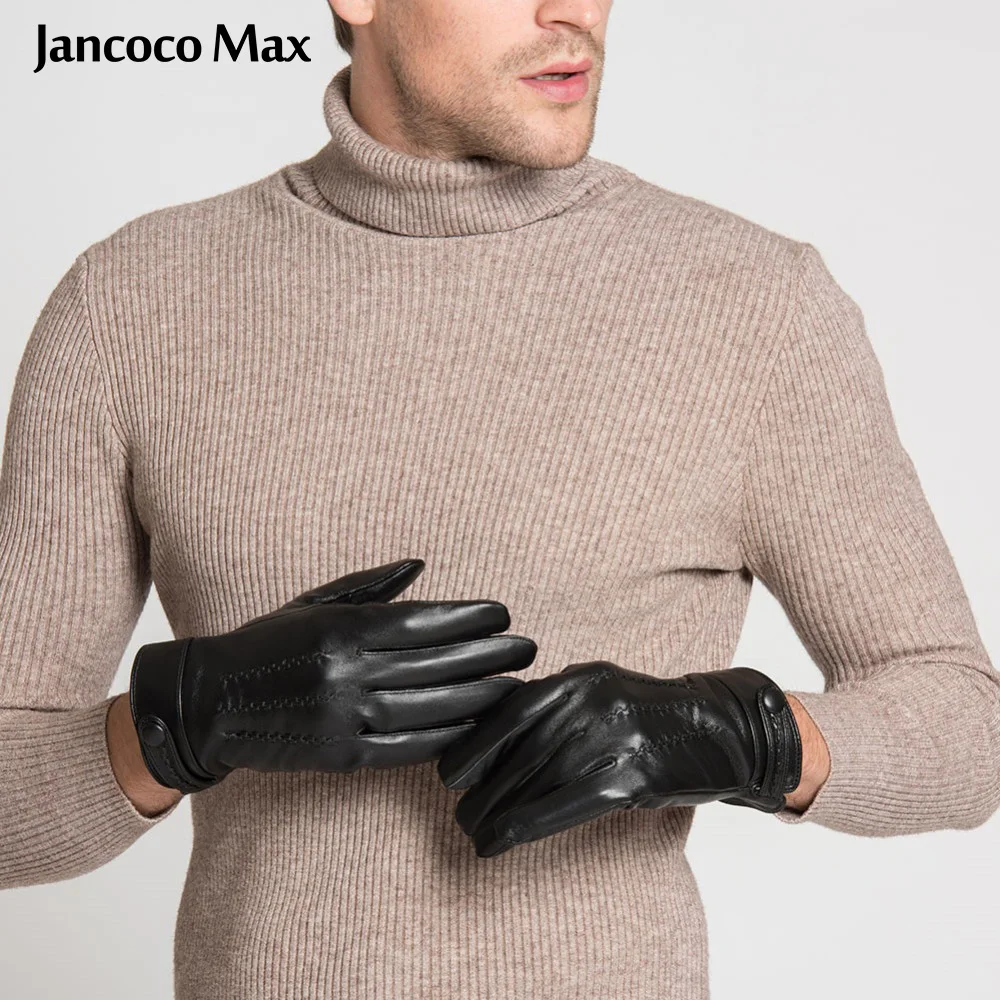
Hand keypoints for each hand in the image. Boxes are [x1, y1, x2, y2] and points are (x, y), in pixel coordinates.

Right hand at [129, 557, 535, 793]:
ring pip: (430, 706)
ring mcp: (346, 716)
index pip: (424, 622)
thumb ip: (371, 585)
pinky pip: (407, 746)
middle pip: (437, 663)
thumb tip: (423, 565)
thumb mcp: (312, 602)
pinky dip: (448, 736)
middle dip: (489, 654)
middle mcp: (348, 671)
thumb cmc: (267, 642)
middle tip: (528, 648)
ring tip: (516, 686)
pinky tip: (478, 725)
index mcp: (342, 628)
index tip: (504, 614)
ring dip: (480, 696)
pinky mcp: (343, 755)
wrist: (212, 702)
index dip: (470, 618)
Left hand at [437, 660, 801, 856]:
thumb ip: (555, 709)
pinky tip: (500, 843)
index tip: (449, 773)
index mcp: (581, 678)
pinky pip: (565, 805)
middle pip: (522, 751)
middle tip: (460, 814)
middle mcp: (594, 702)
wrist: (720, 731)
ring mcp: (615, 738)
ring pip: (538, 780)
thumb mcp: (601, 694)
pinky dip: (525, 826)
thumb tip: (491, 742)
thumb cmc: (648, 717)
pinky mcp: (633, 777)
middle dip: (483, 787)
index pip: (512, 710)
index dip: (475, 744)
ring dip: (498, 812)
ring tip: (474, 834)